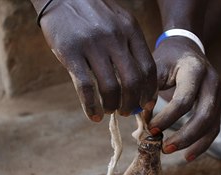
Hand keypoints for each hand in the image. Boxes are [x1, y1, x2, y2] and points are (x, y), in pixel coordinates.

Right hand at [38, 0, 156, 120]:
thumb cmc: (91, 13)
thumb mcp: (118, 21)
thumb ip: (129, 45)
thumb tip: (139, 81)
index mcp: (130, 30)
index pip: (148, 68)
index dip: (149, 91)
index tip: (145, 104)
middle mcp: (114, 37)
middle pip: (132, 81)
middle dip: (131, 103)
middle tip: (126, 111)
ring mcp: (92, 45)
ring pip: (110, 87)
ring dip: (112, 106)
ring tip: (109, 110)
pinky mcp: (71, 53)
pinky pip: (85, 87)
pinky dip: (91, 107)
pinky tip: (93, 115)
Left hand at [148, 37, 220, 160]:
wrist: (185, 49)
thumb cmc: (166, 60)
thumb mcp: (155, 67)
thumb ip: (147, 90)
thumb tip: (139, 117)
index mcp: (195, 70)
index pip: (184, 99)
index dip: (167, 117)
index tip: (150, 128)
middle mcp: (212, 82)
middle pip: (204, 115)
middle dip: (183, 135)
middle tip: (162, 147)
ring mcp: (219, 94)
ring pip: (211, 125)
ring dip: (191, 142)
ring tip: (169, 151)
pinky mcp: (218, 106)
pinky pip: (214, 129)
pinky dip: (201, 144)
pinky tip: (187, 156)